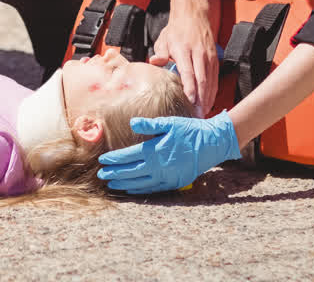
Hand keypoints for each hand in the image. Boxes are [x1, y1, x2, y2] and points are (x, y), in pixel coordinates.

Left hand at [97, 113, 239, 194]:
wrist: (212, 144)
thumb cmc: (189, 131)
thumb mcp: (169, 123)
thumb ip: (149, 125)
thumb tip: (132, 123)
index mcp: (154, 151)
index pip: (128, 157)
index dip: (114, 159)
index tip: (102, 160)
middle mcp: (158, 167)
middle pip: (131, 173)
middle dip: (114, 174)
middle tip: (101, 175)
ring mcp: (167, 177)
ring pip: (140, 183)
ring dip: (124, 183)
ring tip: (112, 184)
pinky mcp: (174, 183)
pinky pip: (152, 189)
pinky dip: (140, 189)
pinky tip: (131, 189)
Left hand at [151, 10, 218, 115]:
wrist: (194, 17)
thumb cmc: (176, 31)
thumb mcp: (163, 39)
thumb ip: (160, 53)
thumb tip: (153, 62)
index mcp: (184, 50)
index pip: (188, 72)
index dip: (190, 89)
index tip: (189, 102)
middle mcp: (199, 54)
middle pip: (202, 80)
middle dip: (200, 99)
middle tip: (197, 116)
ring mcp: (209, 57)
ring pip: (211, 81)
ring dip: (208, 98)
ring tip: (203, 113)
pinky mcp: (215, 60)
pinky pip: (215, 79)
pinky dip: (212, 92)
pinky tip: (208, 103)